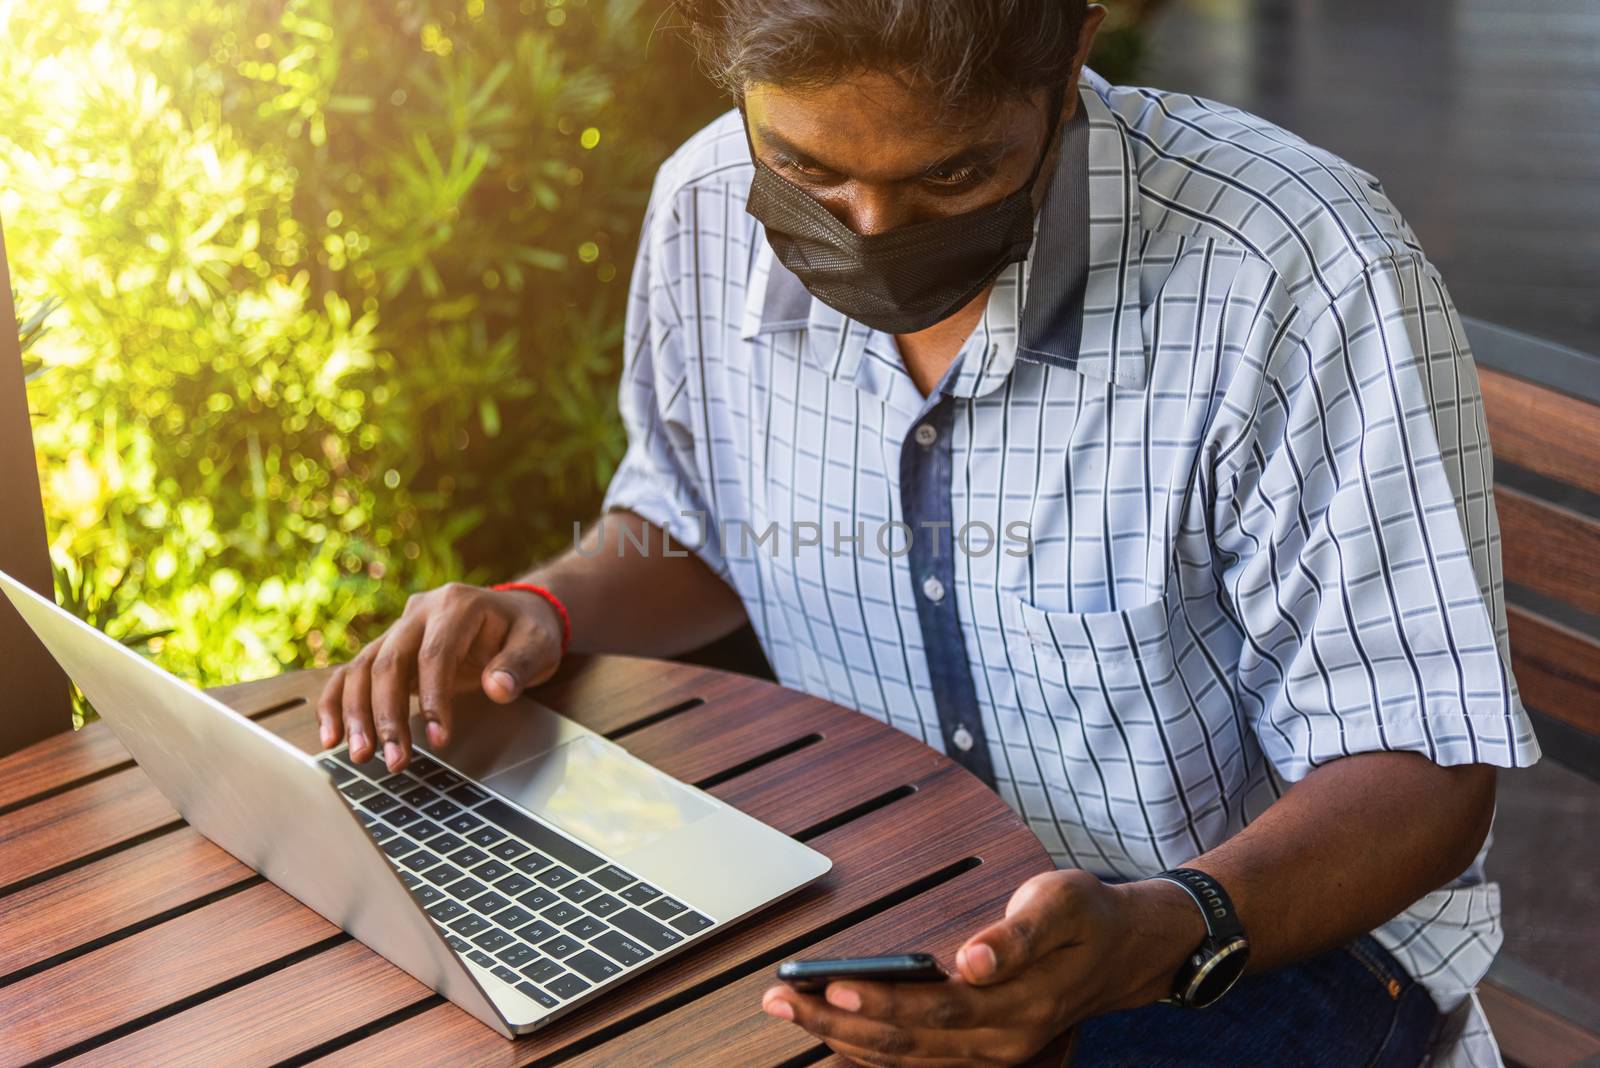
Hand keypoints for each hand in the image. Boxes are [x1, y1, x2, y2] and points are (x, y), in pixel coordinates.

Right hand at [316, 582, 564, 770]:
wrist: (515, 613)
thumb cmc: (527, 631)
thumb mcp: (538, 644)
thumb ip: (519, 665)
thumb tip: (498, 688)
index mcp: (457, 605)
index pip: (434, 654)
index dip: (433, 698)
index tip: (438, 739)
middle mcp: (419, 612)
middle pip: (389, 662)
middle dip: (386, 715)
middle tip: (394, 760)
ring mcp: (399, 629)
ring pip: (362, 668)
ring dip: (356, 714)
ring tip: (359, 756)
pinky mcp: (387, 650)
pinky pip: (352, 674)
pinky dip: (336, 704)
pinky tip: (331, 736)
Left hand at [760, 870, 1204, 1065]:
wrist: (1127, 949)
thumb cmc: (1087, 915)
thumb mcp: (1061, 901)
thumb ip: (1017, 933)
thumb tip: (973, 957)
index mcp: (1018, 1002)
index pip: (932, 1010)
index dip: (876, 1002)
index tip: (825, 987)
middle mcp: (1002, 1040)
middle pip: (906, 1044)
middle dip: (835, 1024)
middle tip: (777, 1000)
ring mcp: (993, 1052)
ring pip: (906, 1059)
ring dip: (843, 1040)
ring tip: (788, 1011)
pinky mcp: (982, 1048)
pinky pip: (918, 1061)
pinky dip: (871, 1051)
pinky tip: (833, 1034)